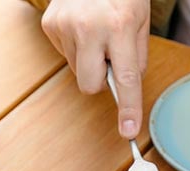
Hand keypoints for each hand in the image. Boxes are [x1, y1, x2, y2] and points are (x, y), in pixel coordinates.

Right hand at [41, 0, 149, 138]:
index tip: (128, 132)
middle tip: (109, 56)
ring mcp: (64, 26)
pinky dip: (76, 47)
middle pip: (90, 85)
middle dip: (100, 80)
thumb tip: (125, 88)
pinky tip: (81, 25)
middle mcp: (89, 27)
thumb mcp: (140, 19)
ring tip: (94, 30)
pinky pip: (65, 54)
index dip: (129, 108)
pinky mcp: (49, 25)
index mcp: (119, 25)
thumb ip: (135, 56)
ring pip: (77, 70)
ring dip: (88, 59)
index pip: (126, 78)